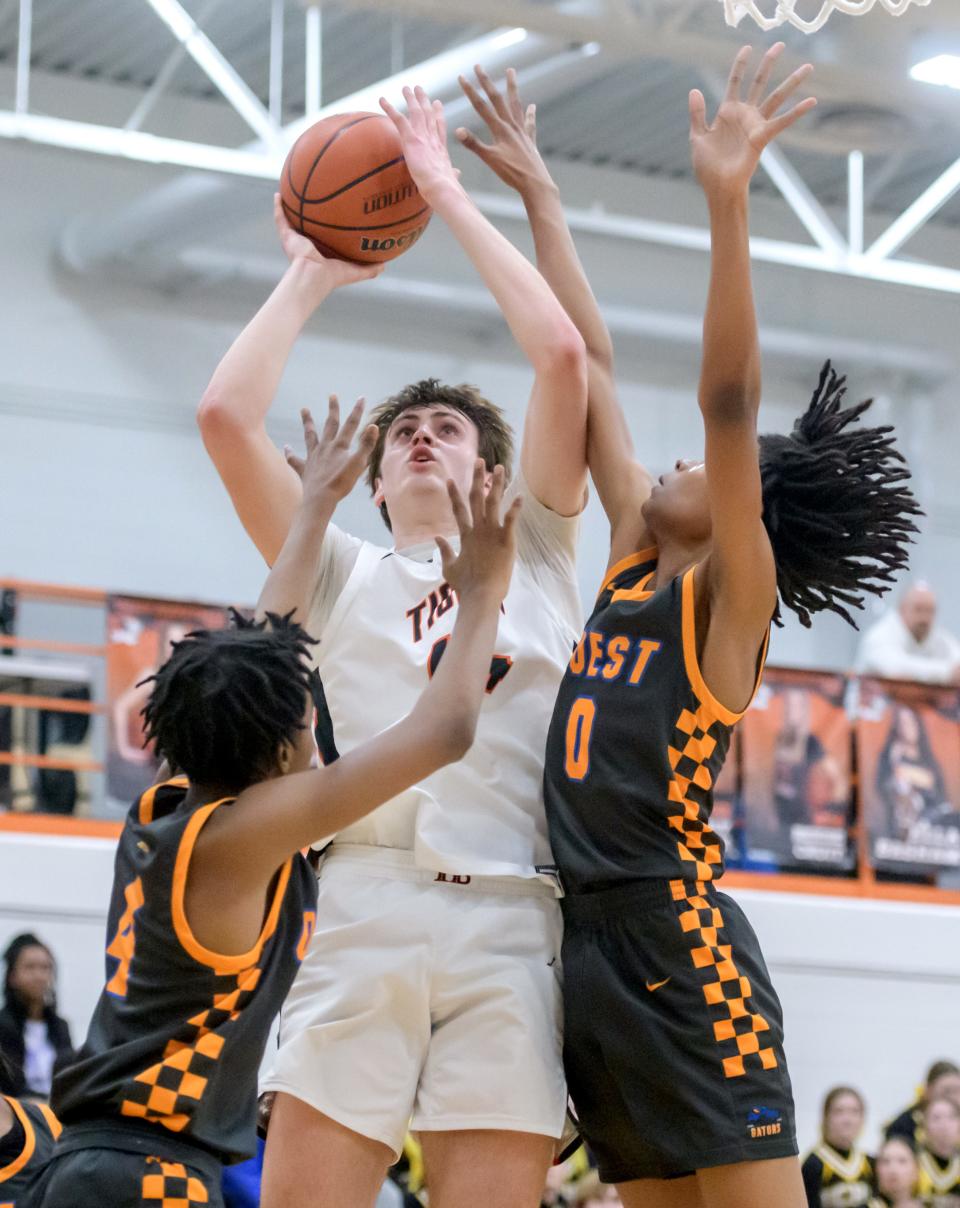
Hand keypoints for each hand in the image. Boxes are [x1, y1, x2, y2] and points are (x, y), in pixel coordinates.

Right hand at [273, 193, 382, 288]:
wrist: (313, 277)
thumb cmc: (333, 277)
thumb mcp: (355, 271)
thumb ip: (369, 268)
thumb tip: (385, 265)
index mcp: (321, 253)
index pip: (324, 238)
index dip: (328, 228)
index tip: (333, 215)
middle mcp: (307, 245)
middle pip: (308, 226)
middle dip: (310, 215)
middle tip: (314, 197)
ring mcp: (295, 241)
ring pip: (292, 220)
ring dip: (291, 207)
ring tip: (291, 190)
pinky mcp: (287, 237)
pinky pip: (280, 219)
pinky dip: (278, 207)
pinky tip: (277, 194)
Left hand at [285, 397, 377, 505]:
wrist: (321, 498)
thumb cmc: (341, 483)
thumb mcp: (358, 464)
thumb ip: (366, 445)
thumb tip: (373, 425)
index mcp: (339, 446)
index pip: (351, 425)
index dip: (357, 411)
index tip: (361, 398)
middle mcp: (325, 447)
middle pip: (330, 425)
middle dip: (333, 410)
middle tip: (332, 395)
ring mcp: (313, 457)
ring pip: (310, 436)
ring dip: (307, 422)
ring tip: (304, 409)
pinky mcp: (304, 469)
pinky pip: (294, 459)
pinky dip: (289, 453)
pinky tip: (286, 447)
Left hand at [379, 86, 459, 205]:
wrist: (441, 187)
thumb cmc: (446, 189)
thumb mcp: (451, 179)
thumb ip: (453, 175)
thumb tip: (457, 175)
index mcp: (441, 149)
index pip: (439, 127)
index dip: (438, 114)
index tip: (437, 103)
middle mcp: (433, 138)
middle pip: (428, 114)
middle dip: (424, 101)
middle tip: (419, 89)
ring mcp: (422, 137)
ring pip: (416, 112)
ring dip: (410, 99)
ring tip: (405, 88)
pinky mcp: (412, 139)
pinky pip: (399, 120)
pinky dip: (389, 108)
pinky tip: (382, 100)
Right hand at [437, 461, 520, 602]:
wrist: (481, 595)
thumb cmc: (465, 585)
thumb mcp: (449, 567)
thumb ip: (444, 550)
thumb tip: (436, 538)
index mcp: (465, 535)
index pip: (457, 509)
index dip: (453, 494)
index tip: (449, 479)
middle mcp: (477, 529)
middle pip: (476, 498)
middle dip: (478, 478)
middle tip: (480, 461)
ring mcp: (492, 533)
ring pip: (494, 502)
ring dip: (496, 484)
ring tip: (500, 468)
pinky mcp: (506, 540)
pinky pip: (511, 519)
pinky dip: (515, 507)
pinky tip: (520, 495)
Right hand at [456, 66, 552, 196]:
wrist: (535, 183)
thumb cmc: (512, 173)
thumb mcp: (490, 159)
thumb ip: (474, 144)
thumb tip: (457, 130)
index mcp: (500, 129)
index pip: (481, 106)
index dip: (470, 91)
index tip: (462, 77)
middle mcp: (511, 126)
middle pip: (497, 98)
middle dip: (486, 81)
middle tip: (478, 66)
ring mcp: (521, 131)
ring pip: (515, 104)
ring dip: (511, 87)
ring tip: (511, 71)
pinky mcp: (529, 140)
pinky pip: (529, 122)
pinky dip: (530, 113)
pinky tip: (532, 106)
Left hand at [689, 44, 815, 198]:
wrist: (717, 187)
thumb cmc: (707, 167)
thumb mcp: (697, 137)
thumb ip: (697, 114)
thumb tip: (694, 90)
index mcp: (728, 112)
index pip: (735, 81)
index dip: (741, 64)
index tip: (747, 47)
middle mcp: (744, 115)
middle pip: (759, 83)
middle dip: (769, 63)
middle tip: (780, 45)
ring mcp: (755, 125)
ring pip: (776, 97)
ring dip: (792, 82)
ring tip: (808, 67)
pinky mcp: (762, 137)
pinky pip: (782, 122)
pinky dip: (796, 112)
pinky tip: (812, 101)